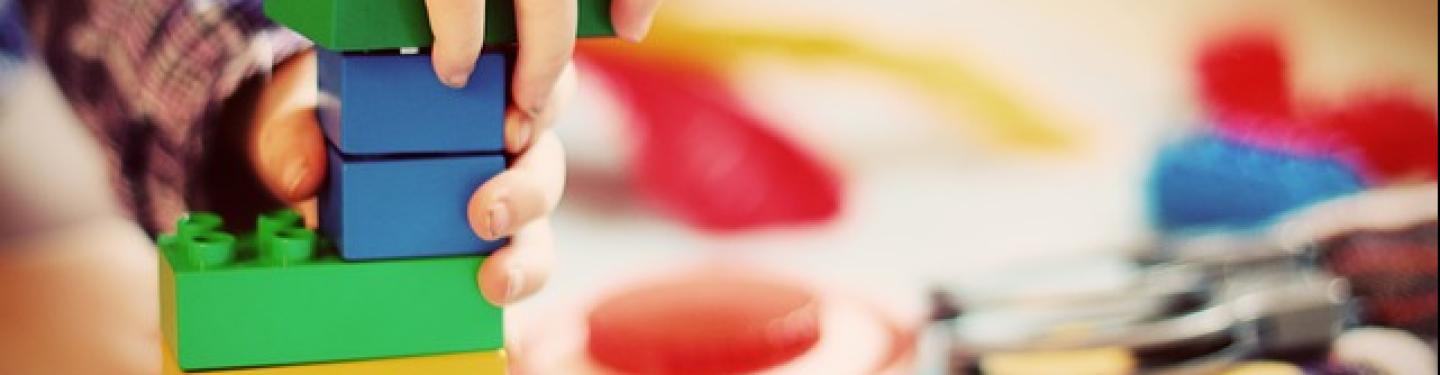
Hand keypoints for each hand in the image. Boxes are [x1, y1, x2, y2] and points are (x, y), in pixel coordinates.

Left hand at [248, 0, 661, 305]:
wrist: (311, 170)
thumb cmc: (326, 125)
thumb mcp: (303, 115)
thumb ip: (294, 134)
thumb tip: (302, 177)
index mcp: (475, 86)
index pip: (533, 84)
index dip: (541, 103)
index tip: (510, 129)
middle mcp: (501, 141)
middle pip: (545, 157)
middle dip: (528, 189)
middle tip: (487, 214)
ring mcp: (502, 196)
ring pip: (542, 220)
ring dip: (528, 251)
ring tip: (496, 277)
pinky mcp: (493, 245)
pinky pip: (524, 263)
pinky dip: (517, 278)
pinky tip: (491, 291)